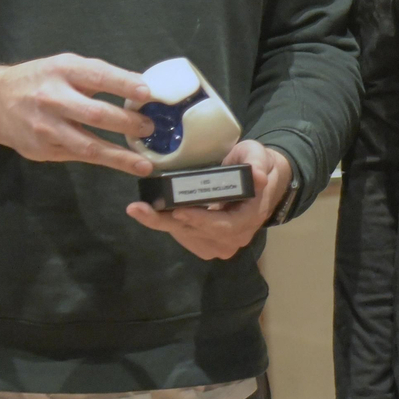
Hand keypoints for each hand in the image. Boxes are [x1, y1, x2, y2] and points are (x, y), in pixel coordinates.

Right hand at [0, 53, 155, 175]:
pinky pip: (79, 157)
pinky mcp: (44, 150)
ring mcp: (47, 128)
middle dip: (127, 123)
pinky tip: (123, 164)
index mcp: (61, 70)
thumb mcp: (64, 66)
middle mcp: (53, 98)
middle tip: (149, 127)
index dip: (124, 84)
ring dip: (120, 156)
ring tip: (143, 162)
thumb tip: (139, 86)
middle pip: (95, 114)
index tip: (148, 93)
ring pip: (88, 145)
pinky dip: (104, 162)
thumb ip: (97, 75)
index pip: (97, 76)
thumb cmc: (39, 80)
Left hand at [125, 140, 290, 259]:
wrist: (259, 181)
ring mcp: (222, 243)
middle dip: (168, 223)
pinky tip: (150, 213)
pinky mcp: (209, 243)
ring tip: (139, 210)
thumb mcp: (258, 154)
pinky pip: (185, 237)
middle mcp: (237, 236)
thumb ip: (257, 162)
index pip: (225, 226)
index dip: (202, 221)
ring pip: (188, 237)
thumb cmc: (255, 165)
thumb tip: (257, 177)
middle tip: (140, 210)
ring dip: (162, 225)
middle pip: (199, 234)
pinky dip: (166, 226)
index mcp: (250, 216)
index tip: (178, 210)